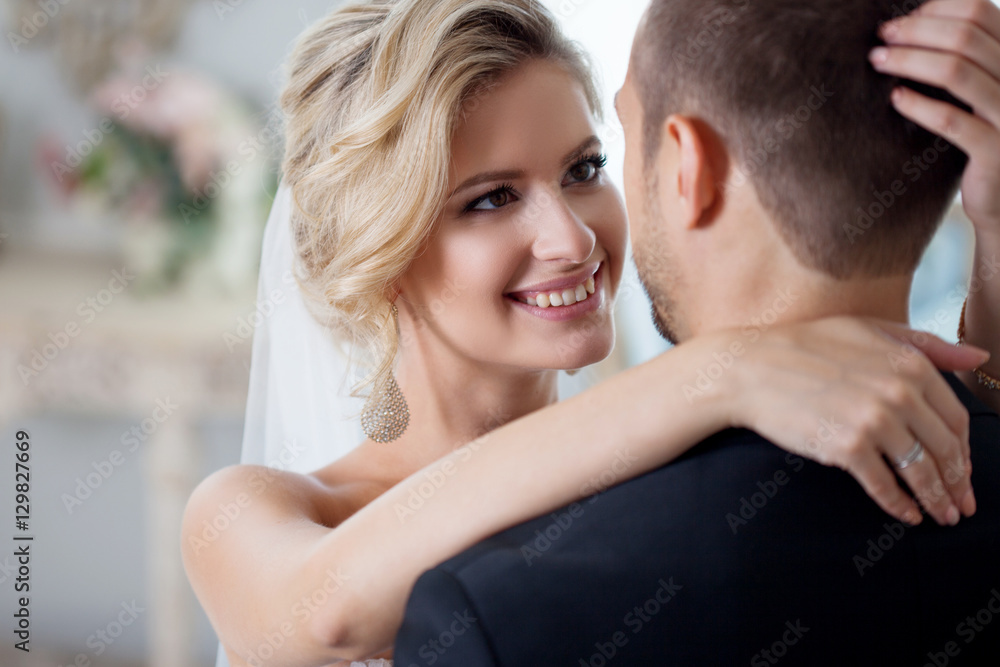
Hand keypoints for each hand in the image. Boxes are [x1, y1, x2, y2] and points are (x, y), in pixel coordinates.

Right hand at [726, 317, 989, 526]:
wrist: (749, 368)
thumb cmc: (805, 346)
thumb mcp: (868, 330)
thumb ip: (926, 344)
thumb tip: (977, 356)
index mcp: (909, 363)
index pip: (955, 418)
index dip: (964, 451)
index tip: (964, 470)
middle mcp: (898, 392)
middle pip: (945, 450)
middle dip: (958, 483)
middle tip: (962, 505)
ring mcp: (873, 421)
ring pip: (921, 472)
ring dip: (937, 500)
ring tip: (942, 516)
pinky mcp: (846, 447)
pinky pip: (884, 485)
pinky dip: (900, 505)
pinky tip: (907, 515)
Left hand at [871, 0, 999, 238]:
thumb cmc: (982, 136)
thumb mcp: (978, 90)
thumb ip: (962, 58)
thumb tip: (907, 25)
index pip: (980, 12)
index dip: (935, 10)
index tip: (900, 21)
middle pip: (965, 36)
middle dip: (915, 32)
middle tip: (881, 38)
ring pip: (957, 71)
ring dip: (909, 61)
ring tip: (878, 61)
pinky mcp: (995, 151)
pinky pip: (952, 121)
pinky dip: (918, 105)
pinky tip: (895, 98)